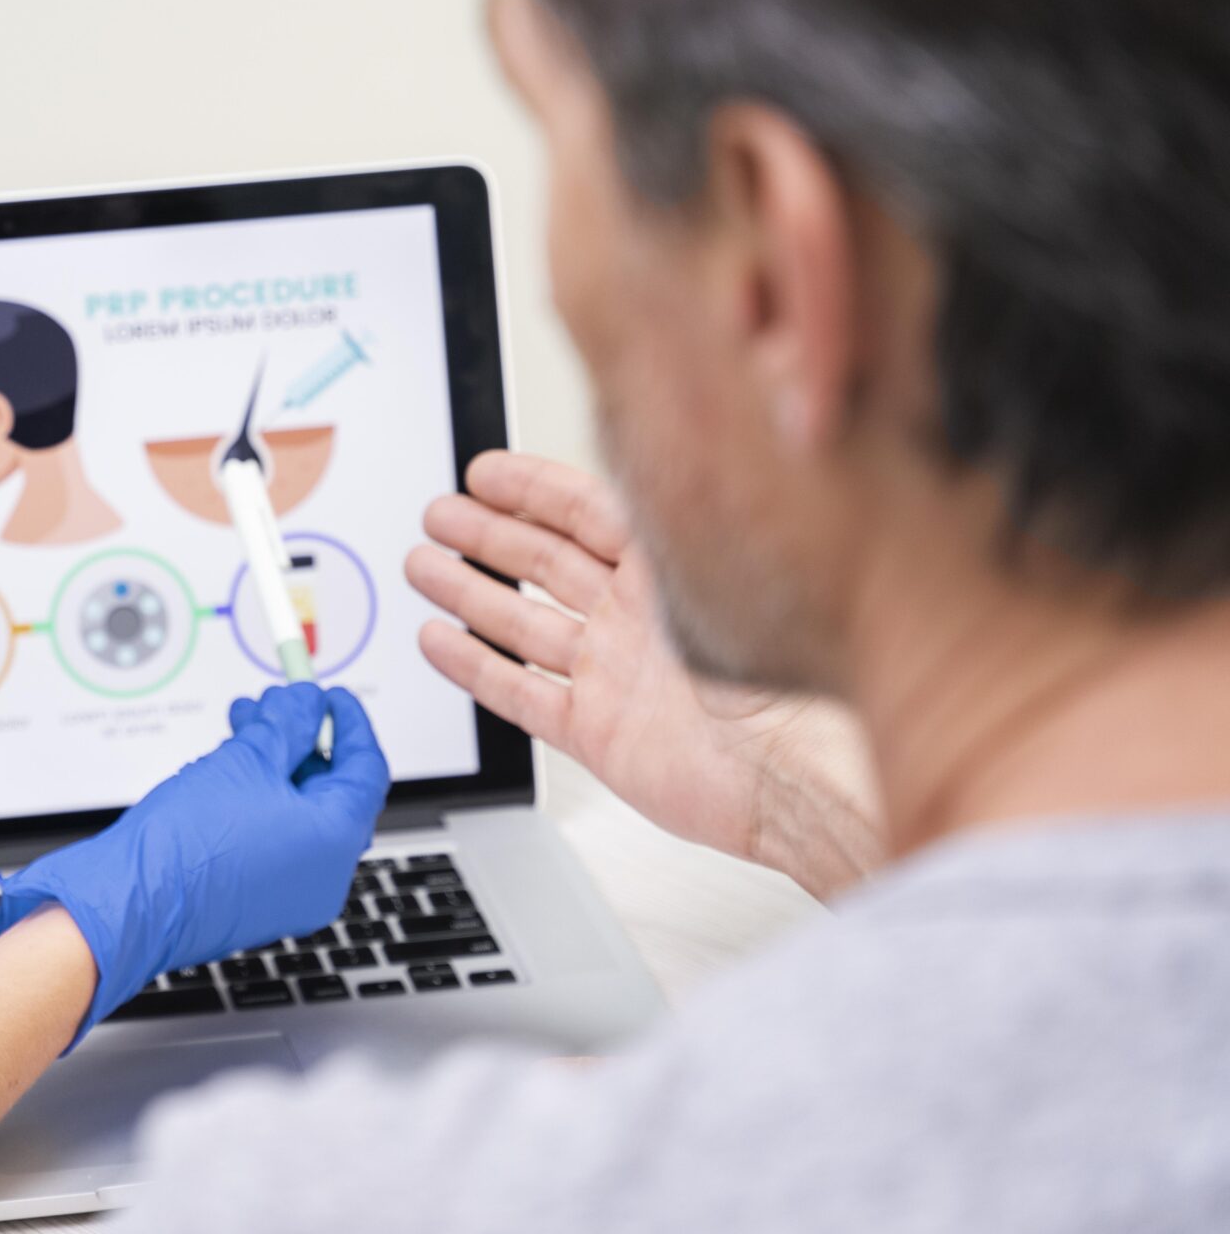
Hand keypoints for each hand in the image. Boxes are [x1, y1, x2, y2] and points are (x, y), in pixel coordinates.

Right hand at [0, 682, 389, 1044]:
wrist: (132, 903)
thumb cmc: (187, 843)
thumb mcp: (246, 761)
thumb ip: (288, 725)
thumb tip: (308, 703)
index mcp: (336, 840)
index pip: (366, 768)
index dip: (348, 722)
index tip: (329, 695)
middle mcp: (325, 874)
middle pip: (330, 788)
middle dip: (299, 737)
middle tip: (274, 704)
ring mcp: (293, 892)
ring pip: (298, 811)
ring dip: (274, 763)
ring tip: (240, 724)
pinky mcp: (260, 899)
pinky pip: (276, 837)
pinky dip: (260, 798)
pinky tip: (229, 767)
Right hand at [406, 450, 881, 898]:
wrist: (811, 791)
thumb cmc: (801, 686)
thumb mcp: (738, 581)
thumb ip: (681, 518)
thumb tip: (662, 443)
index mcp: (679, 573)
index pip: (591, 512)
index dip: (533, 488)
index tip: (484, 471)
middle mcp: (644, 621)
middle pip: (548, 562)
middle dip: (488, 534)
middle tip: (438, 514)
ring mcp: (619, 677)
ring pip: (525, 624)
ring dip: (471, 593)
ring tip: (422, 566)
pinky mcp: (602, 734)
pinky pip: (524, 693)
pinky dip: (477, 669)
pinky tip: (440, 641)